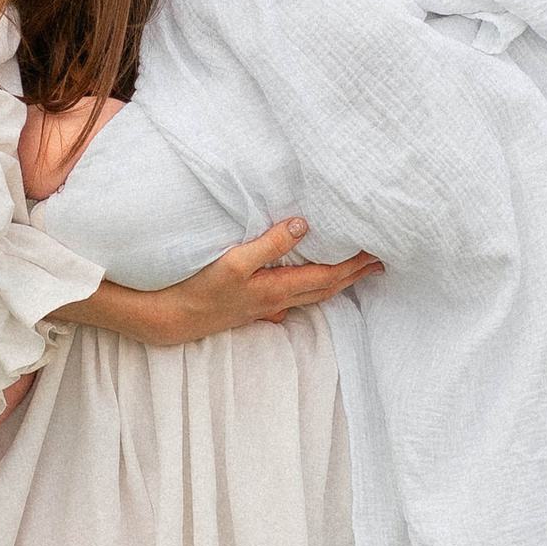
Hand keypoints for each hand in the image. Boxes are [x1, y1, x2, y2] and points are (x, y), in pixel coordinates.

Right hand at [68, 218, 381, 350]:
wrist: (169, 319)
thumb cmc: (199, 289)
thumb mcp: (234, 262)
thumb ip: (271, 244)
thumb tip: (305, 226)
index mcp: (277, 288)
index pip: (326, 276)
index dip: (353, 265)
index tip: (376, 253)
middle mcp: (276, 302)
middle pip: (324, 289)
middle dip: (352, 276)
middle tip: (377, 263)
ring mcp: (263, 309)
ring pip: (308, 297)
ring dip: (333, 285)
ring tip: (351, 274)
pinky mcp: (249, 311)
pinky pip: (288, 301)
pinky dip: (304, 293)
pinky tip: (302, 295)